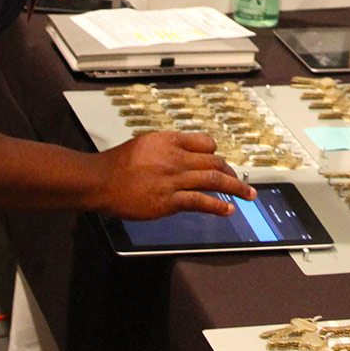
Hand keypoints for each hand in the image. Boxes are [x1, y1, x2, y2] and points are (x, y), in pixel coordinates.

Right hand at [99, 131, 255, 219]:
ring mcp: (174, 179)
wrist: (100, 180)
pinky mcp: (169, 200)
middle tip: (241, 181)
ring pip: (214, 181)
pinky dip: (218, 206)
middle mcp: (176, 157)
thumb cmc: (116, 163)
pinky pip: (201, 202)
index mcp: (170, 140)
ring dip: (236, 188)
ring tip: (249, 194)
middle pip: (214, 162)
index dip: (216, 154)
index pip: (205, 143)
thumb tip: (184, 153)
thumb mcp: (145, 143)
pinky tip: (229, 210)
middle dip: (231, 172)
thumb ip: (167, 147)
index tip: (220, 163)